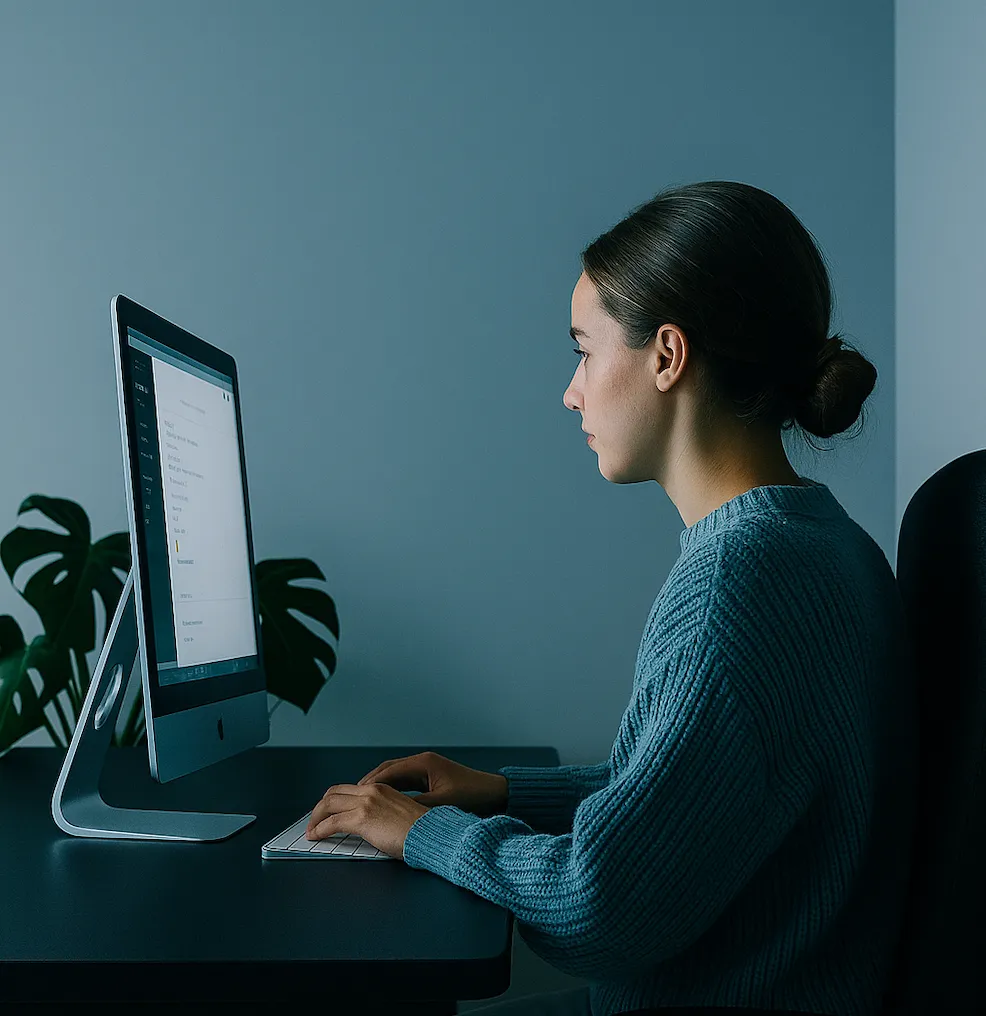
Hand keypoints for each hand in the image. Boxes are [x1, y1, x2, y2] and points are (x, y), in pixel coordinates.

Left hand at [306, 782, 430, 859]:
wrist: (431, 834)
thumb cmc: (421, 830)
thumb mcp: (399, 814)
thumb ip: (383, 813)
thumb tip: (371, 826)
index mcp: (382, 788)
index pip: (349, 789)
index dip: (334, 800)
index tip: (328, 811)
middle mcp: (372, 790)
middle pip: (334, 793)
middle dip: (320, 807)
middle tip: (315, 820)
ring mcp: (365, 803)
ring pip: (328, 804)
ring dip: (316, 817)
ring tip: (311, 830)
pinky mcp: (361, 818)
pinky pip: (331, 822)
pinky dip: (319, 829)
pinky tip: (315, 836)